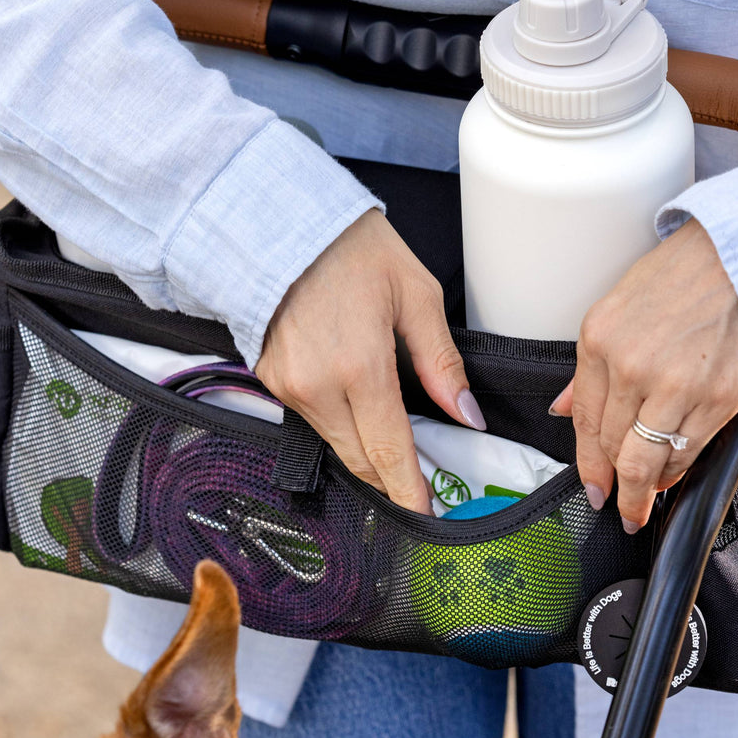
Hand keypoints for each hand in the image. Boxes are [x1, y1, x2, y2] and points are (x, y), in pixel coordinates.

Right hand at [256, 210, 484, 513]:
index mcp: (361, 367)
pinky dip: (338, 422)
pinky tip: (355, 403)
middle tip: (420, 488)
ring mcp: (289, 386)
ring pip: (337, 443)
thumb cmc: (350, 248)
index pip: (391, 451)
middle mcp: (319, 386)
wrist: (278, 222)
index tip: (427, 515)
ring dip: (366, 450)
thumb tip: (467, 414)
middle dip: (392, 478)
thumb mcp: (415, 294)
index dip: (411, 491)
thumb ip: (442, 362)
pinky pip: (313, 419)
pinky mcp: (270, 380)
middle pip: (362, 460)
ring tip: (394, 443)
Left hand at [549, 219, 737, 529]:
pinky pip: (687, 452)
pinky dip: (677, 471)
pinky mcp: (716, 398)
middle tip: (617, 506)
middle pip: (613, 446)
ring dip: (643, 490)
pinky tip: (671, 475)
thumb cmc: (679, 279)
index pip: (585, 421)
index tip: (593, 488)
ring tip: (642, 503)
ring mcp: (674, 385)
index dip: (587, 465)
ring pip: (646, 460)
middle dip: (614, 484)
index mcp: (599, 342)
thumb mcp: (615, 310)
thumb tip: (565, 409)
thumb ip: (590, 368)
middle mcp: (631, 367)